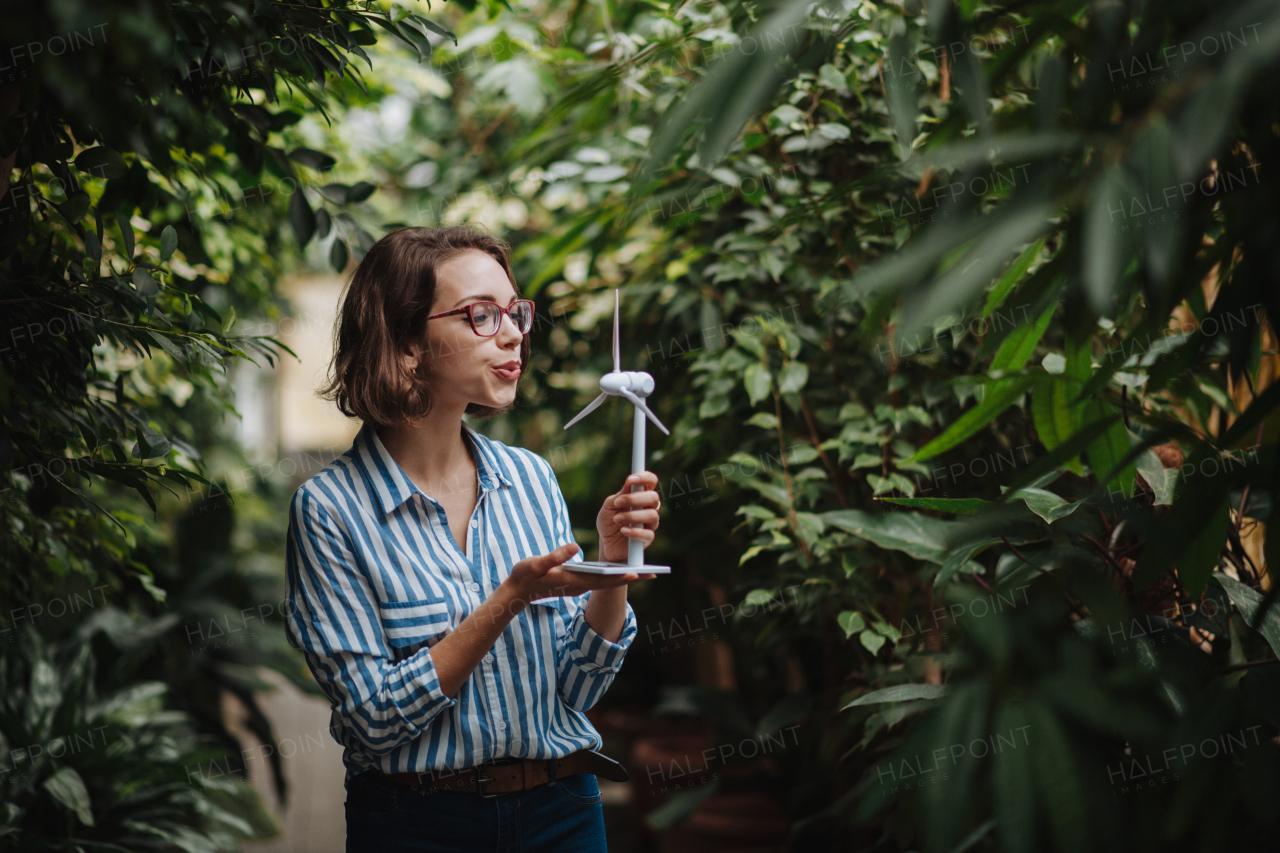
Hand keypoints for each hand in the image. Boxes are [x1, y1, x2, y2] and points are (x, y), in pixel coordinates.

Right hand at [504, 543, 655, 605]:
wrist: (517, 591)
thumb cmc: (525, 575)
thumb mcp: (536, 564)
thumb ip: (554, 556)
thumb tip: (574, 547)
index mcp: (573, 581)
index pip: (603, 580)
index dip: (621, 576)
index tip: (639, 573)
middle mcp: (580, 586)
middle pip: (610, 583)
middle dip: (631, 578)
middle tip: (653, 574)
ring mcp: (578, 586)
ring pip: (606, 582)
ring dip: (623, 577)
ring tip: (643, 571)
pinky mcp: (575, 583)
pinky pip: (599, 580)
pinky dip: (611, 575)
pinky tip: (619, 568)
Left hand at [597, 471, 660, 562]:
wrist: (606, 543)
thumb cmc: (609, 521)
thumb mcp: (609, 506)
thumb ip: (620, 495)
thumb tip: (630, 481)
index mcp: (641, 496)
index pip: (651, 481)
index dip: (645, 477)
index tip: (631, 479)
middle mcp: (649, 508)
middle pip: (654, 497)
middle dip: (635, 498)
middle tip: (618, 502)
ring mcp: (650, 523)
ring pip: (652, 515)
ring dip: (632, 516)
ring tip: (617, 519)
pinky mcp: (647, 539)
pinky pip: (648, 534)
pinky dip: (634, 532)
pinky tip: (623, 530)